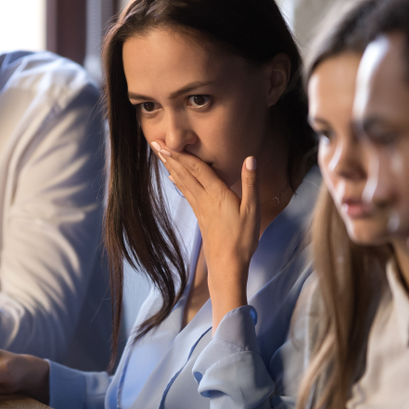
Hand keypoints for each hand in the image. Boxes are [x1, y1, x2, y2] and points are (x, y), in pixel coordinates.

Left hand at [152, 142, 260, 323]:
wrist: (228, 265)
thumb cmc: (242, 239)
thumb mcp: (252, 210)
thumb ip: (250, 183)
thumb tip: (250, 158)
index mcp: (217, 194)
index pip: (197, 169)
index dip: (181, 154)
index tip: (166, 143)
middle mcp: (204, 199)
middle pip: (185, 173)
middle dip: (170, 157)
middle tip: (155, 143)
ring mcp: (200, 208)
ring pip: (183, 182)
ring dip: (172, 167)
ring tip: (160, 155)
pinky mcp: (200, 216)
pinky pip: (186, 193)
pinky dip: (179, 182)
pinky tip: (173, 179)